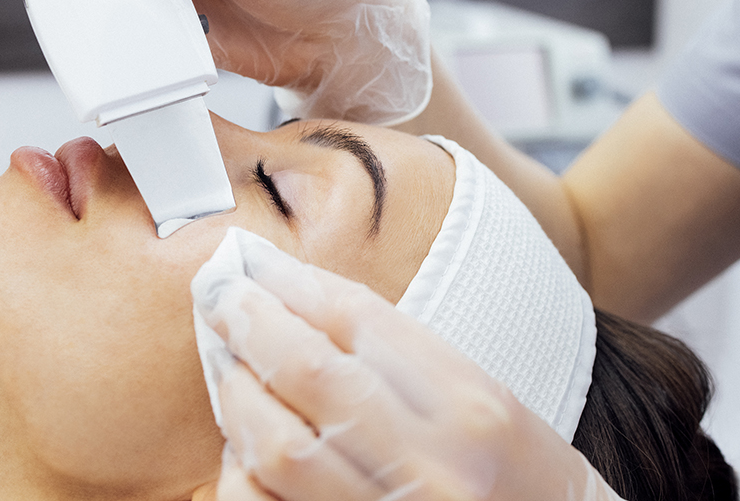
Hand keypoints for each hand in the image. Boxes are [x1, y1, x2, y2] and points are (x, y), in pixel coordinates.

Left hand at [192, 233, 622, 499]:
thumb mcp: (486, 401)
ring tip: (222, 360)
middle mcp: (436, 465)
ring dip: (236, 393)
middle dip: (252, 323)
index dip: (293, 282)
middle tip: (217, 293)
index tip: (252, 262)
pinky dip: (242, 473)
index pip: (362, 321)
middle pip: (313, 373)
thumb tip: (302, 299)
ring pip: (281, 447)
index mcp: (474, 406)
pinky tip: (240, 446)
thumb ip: (403, 356)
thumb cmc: (522, 476)